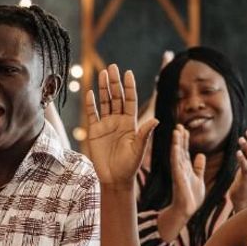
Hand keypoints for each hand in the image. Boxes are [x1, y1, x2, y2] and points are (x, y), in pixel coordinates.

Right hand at [85, 64, 157, 187]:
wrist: (114, 178)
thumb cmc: (129, 166)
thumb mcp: (139, 149)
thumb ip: (144, 134)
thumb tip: (156, 119)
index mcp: (131, 123)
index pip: (130, 100)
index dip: (129, 87)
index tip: (128, 73)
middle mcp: (119, 121)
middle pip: (116, 97)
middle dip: (115, 82)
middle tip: (112, 66)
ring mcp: (106, 125)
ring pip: (105, 102)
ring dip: (104, 88)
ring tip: (103, 73)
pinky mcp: (94, 131)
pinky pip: (92, 114)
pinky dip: (91, 104)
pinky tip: (90, 93)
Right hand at [170, 124, 205, 217]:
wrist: (186, 210)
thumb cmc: (191, 197)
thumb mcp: (198, 178)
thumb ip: (198, 167)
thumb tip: (200, 155)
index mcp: (186, 168)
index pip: (184, 151)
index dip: (185, 140)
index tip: (184, 129)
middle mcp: (181, 168)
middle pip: (180, 150)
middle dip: (180, 138)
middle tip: (179, 125)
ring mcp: (178, 172)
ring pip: (177, 154)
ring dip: (177, 142)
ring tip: (176, 131)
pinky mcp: (178, 177)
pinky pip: (176, 163)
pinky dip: (176, 154)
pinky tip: (175, 145)